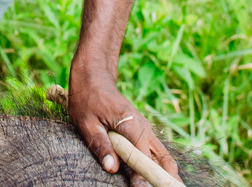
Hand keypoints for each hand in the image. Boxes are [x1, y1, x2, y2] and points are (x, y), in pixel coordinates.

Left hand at [68, 60, 180, 186]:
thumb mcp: (86, 122)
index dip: (143, 173)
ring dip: (163, 172)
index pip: (143, 154)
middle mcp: (143, 126)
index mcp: (130, 122)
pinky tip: (154, 177)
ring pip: (161, 155)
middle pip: (162, 157)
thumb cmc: (88, 98)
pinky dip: (157, 165)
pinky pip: (154, 151)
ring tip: (165, 186)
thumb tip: (111, 168)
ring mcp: (144, 128)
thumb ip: (100, 144)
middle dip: (165, 176)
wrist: (94, 77)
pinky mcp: (141, 131)